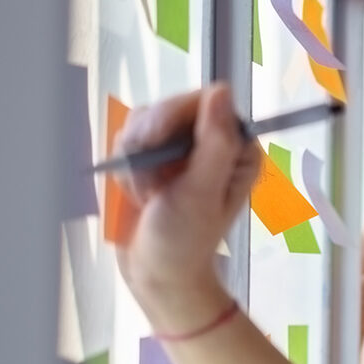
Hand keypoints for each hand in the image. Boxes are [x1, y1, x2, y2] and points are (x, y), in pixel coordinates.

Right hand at [111, 85, 260, 329]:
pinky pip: (128, 142)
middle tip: (150, 184)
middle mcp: (212, 143)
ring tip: (147, 195)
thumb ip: (213, 142)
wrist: (158, 273)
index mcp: (237, 147)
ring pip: (143, 123)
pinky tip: (138, 195)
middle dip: (149, 143)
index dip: (172, 116)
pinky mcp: (155, 159)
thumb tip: (221, 90)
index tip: (155, 142)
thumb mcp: (200, 192)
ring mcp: (182, 150)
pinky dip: (126, 168)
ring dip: (135, 161)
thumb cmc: (185, 240)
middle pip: (168, 108)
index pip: (204, 100)